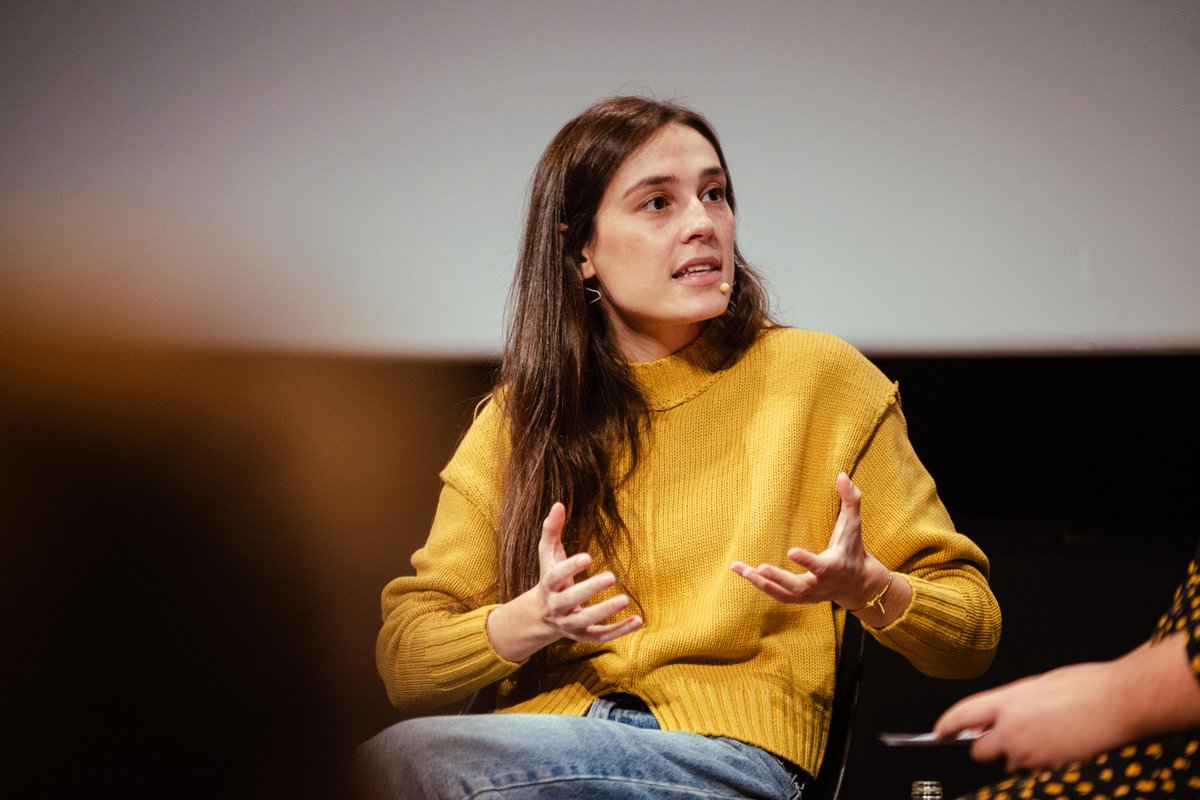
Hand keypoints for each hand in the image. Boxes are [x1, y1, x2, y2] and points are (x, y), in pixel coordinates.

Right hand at [533, 501, 642, 643]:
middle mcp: (556, 607)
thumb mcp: (549, 555)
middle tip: (612, 576)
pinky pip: (601, 635)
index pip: (556, 576)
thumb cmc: (551, 578)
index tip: (588, 556)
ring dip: (605, 612)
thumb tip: (558, 504)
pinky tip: (638, 621)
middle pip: (570, 600)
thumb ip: (552, 530)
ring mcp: (569, 624)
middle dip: (589, 589)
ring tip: (625, 599)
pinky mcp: (583, 635)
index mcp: (548, 585)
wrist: (542, 616)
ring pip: (585, 621)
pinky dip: (619, 631)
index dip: (570, 567)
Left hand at [730, 473, 898, 617]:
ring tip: (739, 568)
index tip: (791, 550)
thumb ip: (851, 499)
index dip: (806, 560)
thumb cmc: (853, 548)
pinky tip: (742, 572)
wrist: (858, 584)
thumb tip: (841, 474)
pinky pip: (777, 595)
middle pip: (798, 585)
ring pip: (783, 594)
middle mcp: (820, 585)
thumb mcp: (854, 524)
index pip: (820, 566)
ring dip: (760, 583)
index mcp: (833, 567)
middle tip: (759, 568)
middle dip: (778, 578)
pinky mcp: (800, 599)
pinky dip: (760, 585)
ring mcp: (809, 595)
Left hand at [934, 632, 1199, 771]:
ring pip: (1008, 764)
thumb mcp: (1041, 684)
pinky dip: (1035, 764)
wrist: (1120, 704)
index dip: (946, 726)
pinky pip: (1031, 771)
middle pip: (979, 751)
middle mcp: (1012, 729)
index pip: (962, 715)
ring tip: (1040, 737)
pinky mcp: (1049, 768)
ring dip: (1014, 756)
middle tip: (997, 738)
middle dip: (984, 747)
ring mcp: (1031, 752)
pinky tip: (1054, 748)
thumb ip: (1016, 701)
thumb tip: (1005, 711)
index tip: (939, 733)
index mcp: (1008, 700)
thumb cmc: (1087, 687)